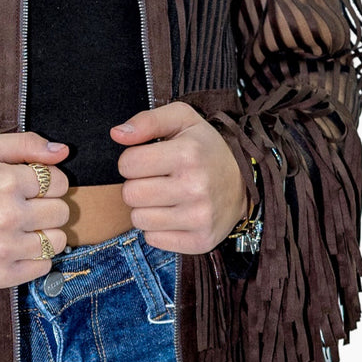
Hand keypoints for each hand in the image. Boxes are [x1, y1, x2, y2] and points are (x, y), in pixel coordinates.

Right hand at [0, 132, 70, 288]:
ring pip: (57, 241)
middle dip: (48, 208)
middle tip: (25, 209)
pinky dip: (34, 259)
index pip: (60, 182)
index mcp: (6, 181)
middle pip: (62, 212)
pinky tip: (15, 248)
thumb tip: (63, 151)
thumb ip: (27, 144)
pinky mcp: (0, 275)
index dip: (49, 184)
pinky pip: (43, 267)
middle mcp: (7, 215)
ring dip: (44, 235)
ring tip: (21, 230)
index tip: (31, 189)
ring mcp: (4, 248)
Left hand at [111, 102, 248, 254]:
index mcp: (188, 155)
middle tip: (157, 179)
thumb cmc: (205, 147)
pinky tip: (174, 214)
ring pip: (138, 219)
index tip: (148, 160)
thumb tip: (116, 134)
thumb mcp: (182, 119)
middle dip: (137, 185)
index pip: (127, 164)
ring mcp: (199, 218)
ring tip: (165, 197)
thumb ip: (147, 121)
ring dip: (146, 208)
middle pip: (130, 194)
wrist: (245, 181)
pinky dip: (158, 228)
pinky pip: (153, 239)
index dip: (132, 161)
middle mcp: (195, 188)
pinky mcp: (200, 242)